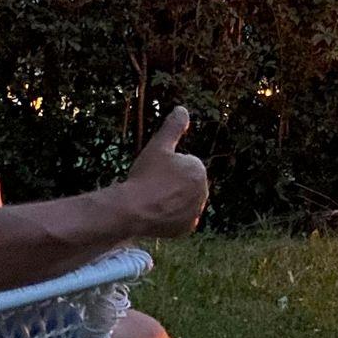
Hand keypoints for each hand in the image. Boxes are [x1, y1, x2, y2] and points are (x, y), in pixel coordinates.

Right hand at [122, 106, 208, 237]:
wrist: (134, 209)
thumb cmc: (145, 175)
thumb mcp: (158, 146)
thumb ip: (173, 127)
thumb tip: (182, 109)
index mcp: (199, 170)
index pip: (183, 165)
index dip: (166, 167)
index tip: (154, 172)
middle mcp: (203, 192)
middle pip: (184, 184)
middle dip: (171, 184)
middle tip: (152, 186)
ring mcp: (196, 212)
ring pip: (182, 201)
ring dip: (171, 200)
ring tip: (153, 200)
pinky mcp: (188, 229)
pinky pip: (180, 220)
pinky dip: (171, 217)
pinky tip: (157, 214)